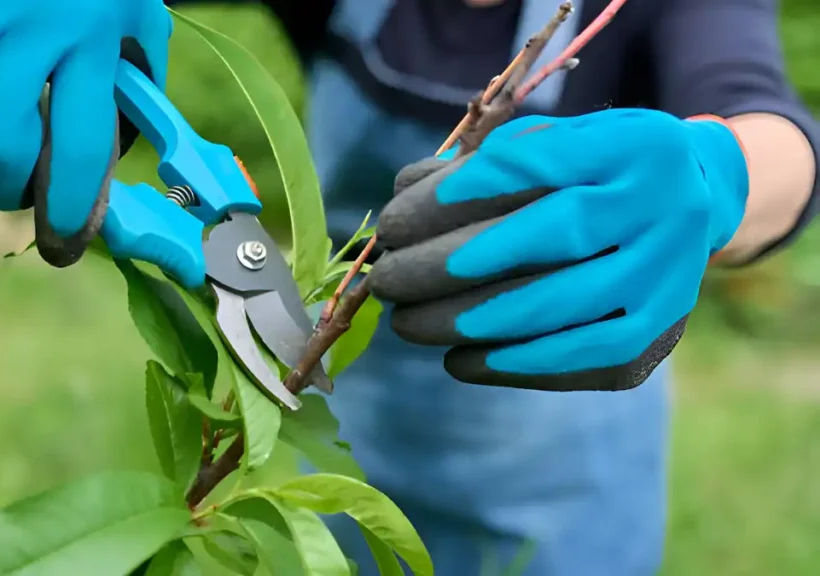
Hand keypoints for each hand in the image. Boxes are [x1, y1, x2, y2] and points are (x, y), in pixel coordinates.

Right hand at [0, 0, 172, 266]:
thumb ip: (136, 106)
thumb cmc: (97, 1)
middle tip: (8, 201)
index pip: (79, 145)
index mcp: (92, 37)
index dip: (68, 212)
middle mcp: (24, 20)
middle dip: (5, 193)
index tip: (60, 247)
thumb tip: (110, 196)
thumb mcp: (138, 39)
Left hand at [370, 109, 749, 390]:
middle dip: (453, 263)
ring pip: (562, 304)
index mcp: (633, 145)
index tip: (396, 217)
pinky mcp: (657, 334)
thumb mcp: (553, 144)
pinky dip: (511, 363)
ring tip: (407, 323)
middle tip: (387, 279)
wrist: (693, 206)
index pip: (539, 163)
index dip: (462, 192)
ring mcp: (669, 276)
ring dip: (470, 320)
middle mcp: (666, 206)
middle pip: (552, 236)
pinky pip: (578, 359)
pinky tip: (457, 359)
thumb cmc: (593, 173)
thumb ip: (483, 161)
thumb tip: (404, 189)